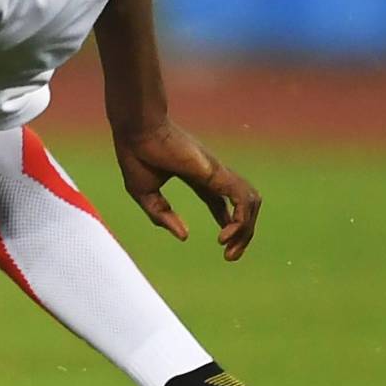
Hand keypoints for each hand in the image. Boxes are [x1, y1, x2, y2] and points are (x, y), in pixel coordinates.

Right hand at [114, 118, 260, 260]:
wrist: (136, 130)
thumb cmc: (135, 154)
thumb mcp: (143, 194)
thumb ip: (161, 215)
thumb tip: (184, 237)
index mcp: (196, 177)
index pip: (222, 202)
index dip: (229, 223)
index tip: (222, 243)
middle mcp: (213, 174)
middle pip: (242, 205)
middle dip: (243, 233)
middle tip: (230, 256)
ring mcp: (218, 172)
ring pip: (250, 202)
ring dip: (247, 229)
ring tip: (230, 248)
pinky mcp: (217, 173)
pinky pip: (242, 199)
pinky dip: (241, 219)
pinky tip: (226, 234)